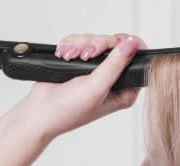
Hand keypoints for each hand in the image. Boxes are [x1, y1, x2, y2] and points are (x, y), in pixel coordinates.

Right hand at [22, 32, 148, 139]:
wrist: (40, 111)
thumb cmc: (69, 110)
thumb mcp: (96, 87)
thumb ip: (115, 65)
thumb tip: (133, 45)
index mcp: (125, 90)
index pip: (138, 61)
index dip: (130, 46)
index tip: (117, 42)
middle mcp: (113, 79)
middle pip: (116, 45)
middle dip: (97, 44)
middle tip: (86, 55)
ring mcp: (96, 70)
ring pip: (96, 40)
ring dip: (80, 44)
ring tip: (69, 57)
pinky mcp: (81, 63)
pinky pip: (80, 41)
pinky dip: (71, 44)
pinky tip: (64, 55)